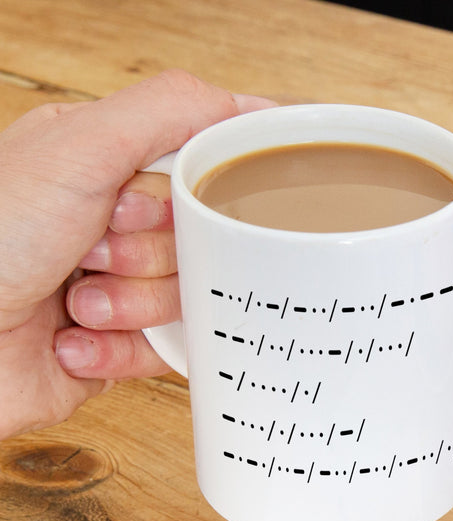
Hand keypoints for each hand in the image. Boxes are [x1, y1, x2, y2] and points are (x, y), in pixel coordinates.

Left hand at [0, 69, 275, 439]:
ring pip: (187, 300)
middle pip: (199, 241)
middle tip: (93, 250)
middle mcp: (113, 226)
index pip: (196, 169)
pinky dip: (120, 349)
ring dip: (129, 304)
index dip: (187, 193)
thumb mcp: (78, 149)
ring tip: (76, 300)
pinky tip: (71, 338)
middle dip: (147, 254)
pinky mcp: (123, 345)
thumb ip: (167, 112)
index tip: (149, 204)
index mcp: (102, 166)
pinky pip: (166, 352)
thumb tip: (250, 107)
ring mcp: (122, 287)